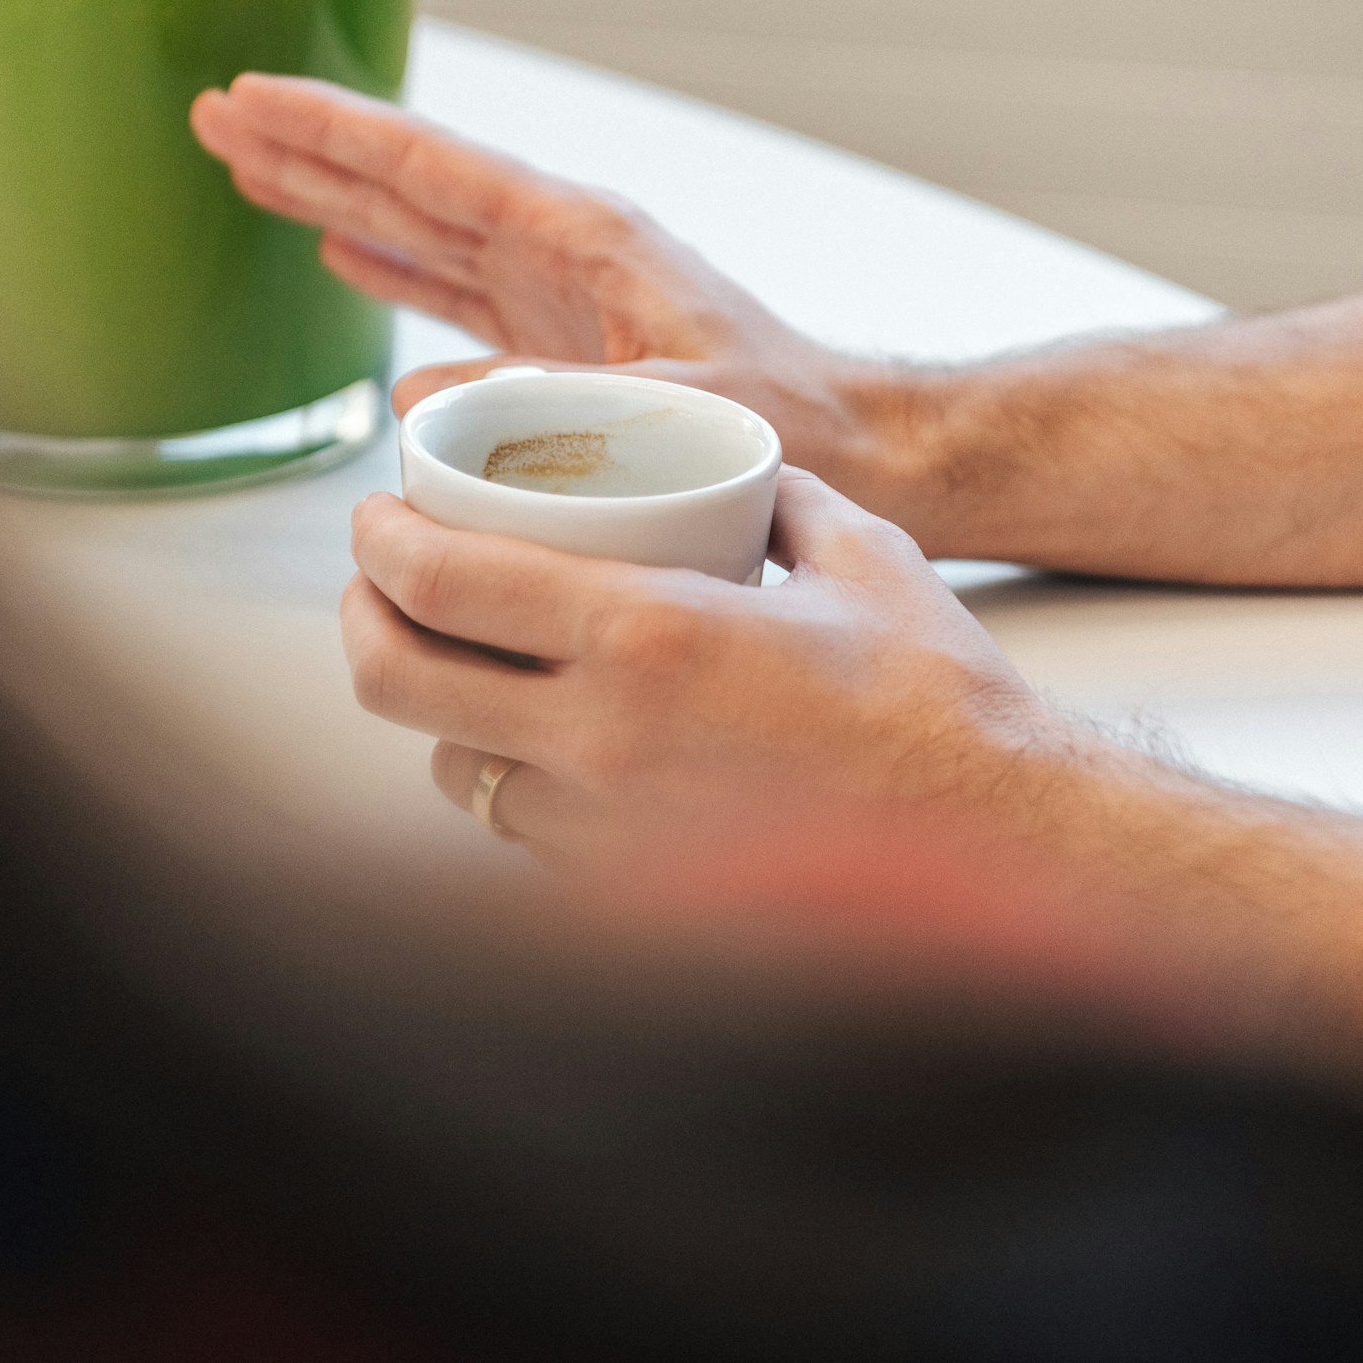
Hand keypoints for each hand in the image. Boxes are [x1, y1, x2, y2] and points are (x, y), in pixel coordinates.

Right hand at [190, 73, 906, 498]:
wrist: (863, 448)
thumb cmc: (792, 424)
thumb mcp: (675, 418)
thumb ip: (554, 409)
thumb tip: (421, 405)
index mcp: (585, 242)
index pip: (432, 169)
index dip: (335, 132)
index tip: (253, 95)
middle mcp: (562, 254)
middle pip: (410, 185)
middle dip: (311, 150)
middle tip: (217, 116)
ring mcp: (557, 297)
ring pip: (421, 232)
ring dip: (337, 201)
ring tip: (253, 170)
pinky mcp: (562, 345)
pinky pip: (455, 296)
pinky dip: (395, 273)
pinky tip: (347, 261)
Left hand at [339, 469, 1085, 868]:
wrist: (996, 844)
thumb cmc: (935, 698)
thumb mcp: (858, 552)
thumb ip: (779, 498)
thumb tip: (743, 470)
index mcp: (643, 636)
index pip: (441, 582)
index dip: (380, 543)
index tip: (376, 517)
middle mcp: (600, 739)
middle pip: (398, 682)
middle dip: (365, 622)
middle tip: (381, 587)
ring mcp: (605, 829)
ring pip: (454, 768)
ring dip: (442, 713)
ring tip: (466, 666)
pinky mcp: (629, 892)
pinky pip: (526, 832)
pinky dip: (516, 783)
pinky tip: (546, 746)